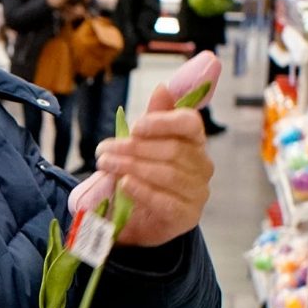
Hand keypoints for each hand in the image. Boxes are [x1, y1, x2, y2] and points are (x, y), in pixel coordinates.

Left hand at [96, 83, 213, 247]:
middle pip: (172, 150)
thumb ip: (154, 119)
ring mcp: (197, 193)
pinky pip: (165, 200)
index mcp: (195, 142)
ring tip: (106, 165)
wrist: (142, 220)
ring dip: (131, 167)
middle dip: (134, 148)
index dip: (162, 122)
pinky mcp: (186, 216)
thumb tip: (163, 88)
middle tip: (104, 149)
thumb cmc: (145, 177)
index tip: (135, 127)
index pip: (190, 124)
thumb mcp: (145, 145)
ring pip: (166, 174)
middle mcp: (203, 166)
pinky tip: (124, 184)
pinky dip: (142, 190)